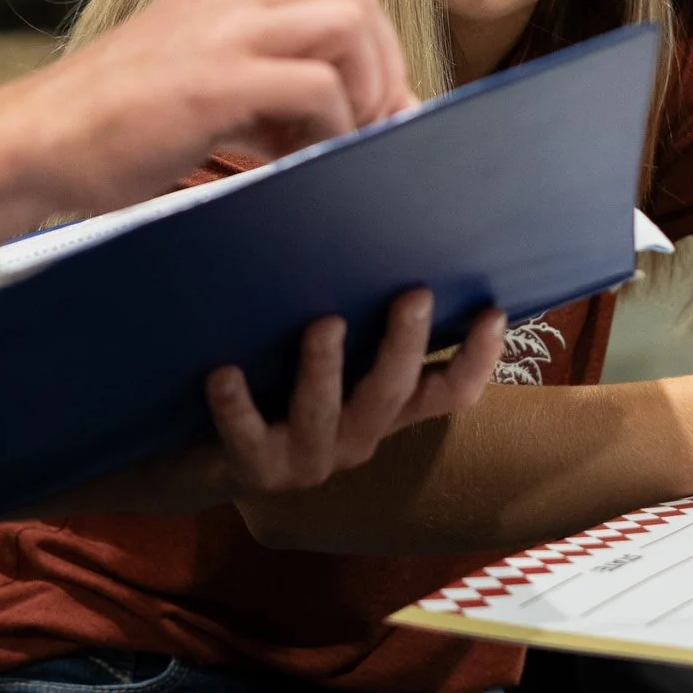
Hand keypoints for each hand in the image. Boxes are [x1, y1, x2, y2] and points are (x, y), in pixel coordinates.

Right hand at [0, 0, 416, 212]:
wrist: (28, 145)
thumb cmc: (103, 136)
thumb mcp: (196, 97)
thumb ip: (261, 99)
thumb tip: (337, 127)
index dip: (371, 56)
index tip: (373, 114)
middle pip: (358, 1)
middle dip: (384, 68)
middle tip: (373, 130)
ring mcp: (223, 30)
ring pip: (351, 27)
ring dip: (365, 91)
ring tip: (338, 145)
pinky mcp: (217, 78)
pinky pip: (318, 86)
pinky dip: (331, 127)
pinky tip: (299, 161)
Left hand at [201, 290, 508, 495]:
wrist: (199, 460)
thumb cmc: (273, 382)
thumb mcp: (326, 354)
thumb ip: (357, 313)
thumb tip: (379, 222)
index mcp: (382, 407)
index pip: (447, 392)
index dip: (477, 358)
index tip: (493, 310)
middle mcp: (356, 436)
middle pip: (392, 394)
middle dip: (405, 344)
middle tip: (415, 294)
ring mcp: (307, 458)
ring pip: (324, 413)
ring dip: (324, 368)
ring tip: (323, 323)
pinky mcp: (254, 469)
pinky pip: (246, 436)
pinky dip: (236, 405)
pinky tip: (224, 371)